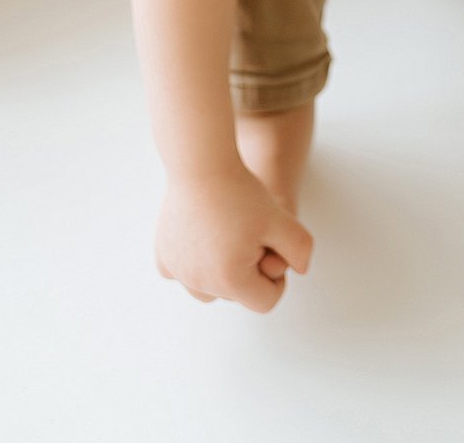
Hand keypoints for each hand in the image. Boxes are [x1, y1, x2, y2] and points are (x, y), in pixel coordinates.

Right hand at [154, 165, 313, 310]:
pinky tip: (204, 237)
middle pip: (236, 294)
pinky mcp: (164, 257)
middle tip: (250, 233)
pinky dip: (193, 262)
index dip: (278, 277)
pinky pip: (182, 273)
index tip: (274, 248)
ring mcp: (178, 271)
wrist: (200, 163)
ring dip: (221, 271)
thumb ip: (299, 249)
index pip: (265, 301)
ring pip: (208, 288)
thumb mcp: (282, 219)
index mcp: (230, 281)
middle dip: (248, 271)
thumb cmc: (241, 192)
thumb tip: (300, 270)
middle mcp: (200, 283)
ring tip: (230, 235)